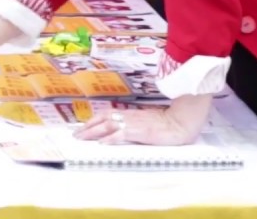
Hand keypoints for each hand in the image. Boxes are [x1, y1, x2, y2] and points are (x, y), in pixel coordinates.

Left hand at [73, 94, 212, 145]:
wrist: (181, 121)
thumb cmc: (166, 122)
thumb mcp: (146, 122)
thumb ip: (133, 124)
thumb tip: (120, 130)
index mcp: (130, 114)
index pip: (107, 114)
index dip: (93, 120)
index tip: (82, 127)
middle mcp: (129, 116)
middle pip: (103, 118)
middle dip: (88, 127)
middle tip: (75, 135)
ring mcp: (134, 123)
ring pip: (108, 125)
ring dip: (93, 132)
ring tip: (82, 138)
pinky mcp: (140, 132)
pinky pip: (122, 134)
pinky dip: (111, 138)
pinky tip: (102, 143)